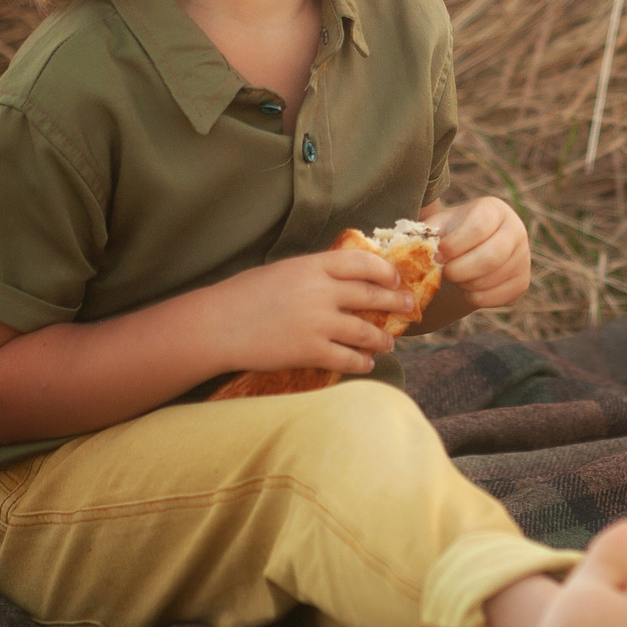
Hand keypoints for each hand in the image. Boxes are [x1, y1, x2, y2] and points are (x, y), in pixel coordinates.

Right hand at [211, 247, 414, 374]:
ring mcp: (318, 322)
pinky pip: (348, 358)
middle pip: (372, 295)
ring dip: (382, 338)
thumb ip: (314, 273)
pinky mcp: (311, 351)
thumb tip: (344, 280)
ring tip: (388, 342)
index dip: (385, 270)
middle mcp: (321, 291)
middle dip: (396, 302)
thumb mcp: (282, 271)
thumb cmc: (244, 295)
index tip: (395, 278)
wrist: (217, 325)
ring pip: (366, 330)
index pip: (363, 262)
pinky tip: (366, 363)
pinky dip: (362, 362)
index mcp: (312, 265)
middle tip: (408, 307)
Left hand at [424, 195, 530, 309]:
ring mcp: (523, 257)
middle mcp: (515, 230)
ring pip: (491, 279)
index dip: (454, 245)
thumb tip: (415, 245)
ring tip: (456, 276)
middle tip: (444, 272)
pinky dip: (474, 297)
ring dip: (465, 284)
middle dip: (459, 270)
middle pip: (491, 257)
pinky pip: (496, 297)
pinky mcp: (522, 282)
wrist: (469, 253)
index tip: (436, 255)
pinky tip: (467, 288)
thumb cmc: (450, 236)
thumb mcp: (438, 227)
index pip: (479, 227)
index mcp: (494, 209)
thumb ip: (427, 233)